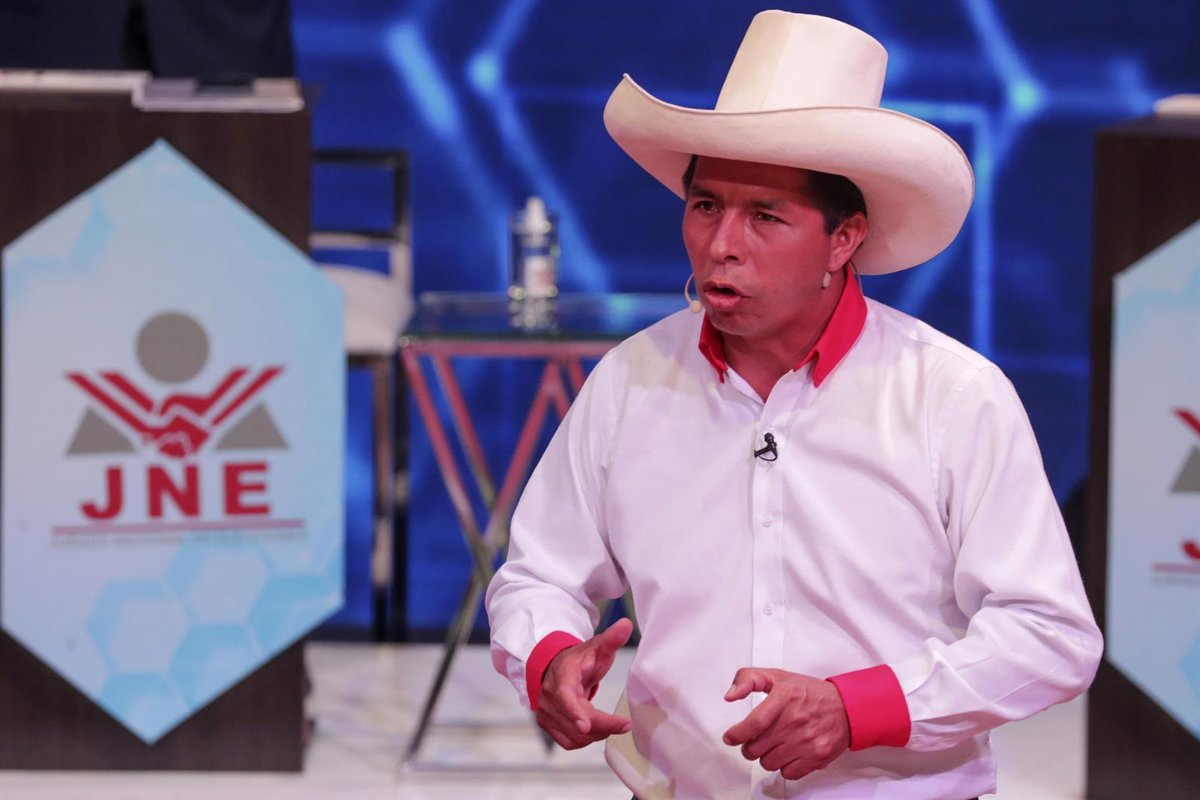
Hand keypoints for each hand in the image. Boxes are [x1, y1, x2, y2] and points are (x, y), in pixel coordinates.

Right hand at [537, 618, 633, 749]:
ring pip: (574, 735)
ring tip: (611, 723)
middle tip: (624, 724)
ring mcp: (546, 712)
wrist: (557, 668)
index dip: (574, 712)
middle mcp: (549, 695)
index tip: (585, 725)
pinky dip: (585, 740)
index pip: (564, 695)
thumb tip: (626, 624)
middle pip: (576, 721)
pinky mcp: (547, 725)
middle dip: (603, 725)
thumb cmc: (580, 659)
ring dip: (596, 733)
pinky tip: (595, 728)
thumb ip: (612, 638)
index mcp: (562, 674)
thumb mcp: (597, 646)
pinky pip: (568, 742)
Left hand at [722, 668, 849, 779]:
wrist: (846, 707)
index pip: (755, 723)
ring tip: (774, 744)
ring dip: (766, 756)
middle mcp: (796, 721)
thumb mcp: (777, 676)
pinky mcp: (817, 757)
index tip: (731, 737)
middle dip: (750, 745)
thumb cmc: (810, 693)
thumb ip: (748, 679)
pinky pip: (787, 773)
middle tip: (755, 739)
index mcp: (785, 698)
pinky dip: (784, 766)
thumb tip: (730, 695)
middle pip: (756, 748)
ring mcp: (807, 741)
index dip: (737, 734)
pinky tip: (788, 753)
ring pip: (769, 763)